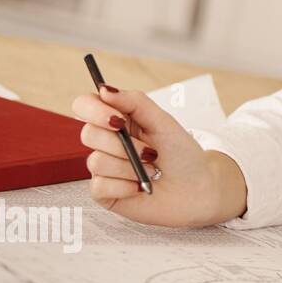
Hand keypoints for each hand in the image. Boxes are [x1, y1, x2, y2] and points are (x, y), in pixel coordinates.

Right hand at [71, 86, 241, 226]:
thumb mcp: (163, 122)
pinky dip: (126, 187)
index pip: (85, 105)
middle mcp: (106, 142)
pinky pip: (100, 187)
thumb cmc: (182, 155)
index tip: (117, 120)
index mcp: (118, 120)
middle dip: (124, 145)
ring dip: (131, 168)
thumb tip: (104, 89)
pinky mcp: (103, 193)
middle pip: (88, 134)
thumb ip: (135, 102)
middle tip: (150, 152)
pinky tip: (140, 187)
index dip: (95, 111)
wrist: (197, 189)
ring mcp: (103, 168)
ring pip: (96, 162)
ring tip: (151, 170)